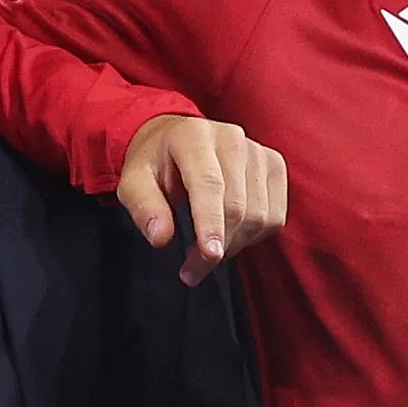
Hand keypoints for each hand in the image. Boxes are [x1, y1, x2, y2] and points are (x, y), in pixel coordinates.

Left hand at [116, 111, 286, 269]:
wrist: (175, 138)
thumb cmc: (155, 163)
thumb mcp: (132, 182)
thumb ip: (144, 207)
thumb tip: (161, 238)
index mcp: (194, 136)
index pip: (210, 185)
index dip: (211, 223)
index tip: (210, 255)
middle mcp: (231, 138)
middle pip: (238, 206)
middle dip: (217, 247)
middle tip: (192, 270)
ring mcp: (257, 151)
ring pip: (259, 215)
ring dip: (234, 244)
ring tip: (206, 249)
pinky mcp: (274, 165)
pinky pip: (275, 215)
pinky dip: (254, 235)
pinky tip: (230, 233)